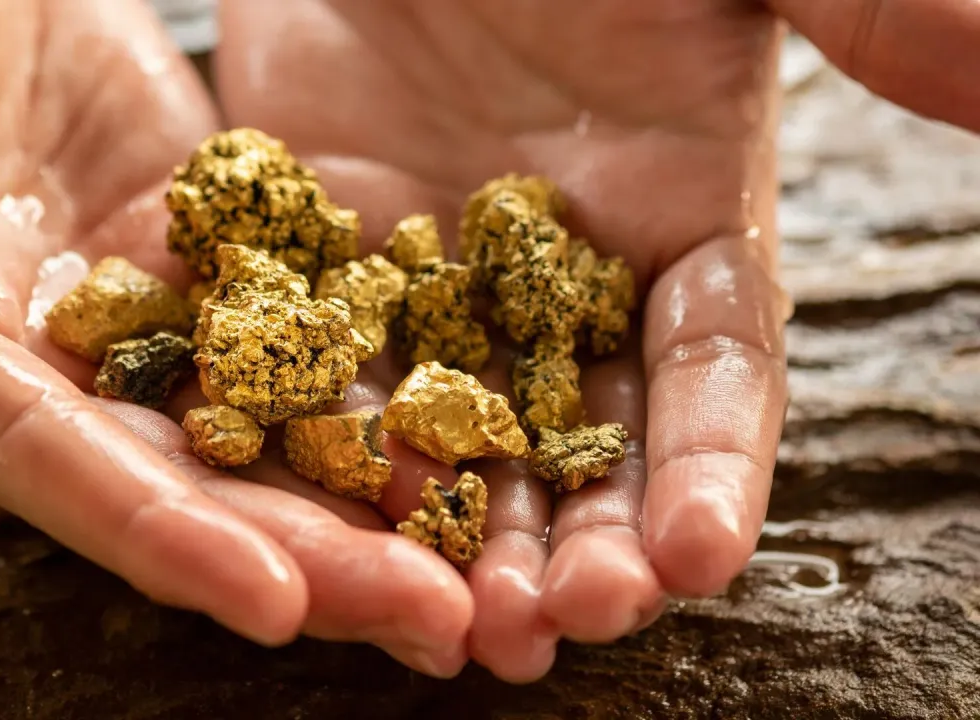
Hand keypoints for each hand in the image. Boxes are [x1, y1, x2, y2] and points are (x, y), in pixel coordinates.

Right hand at [0, 0, 479, 665]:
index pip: (46, 459)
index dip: (158, 533)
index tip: (277, 602)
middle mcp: (37, 358)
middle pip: (180, 478)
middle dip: (308, 555)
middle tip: (438, 624)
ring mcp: (130, 313)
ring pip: (257, 428)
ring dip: (364, 502)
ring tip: (481, 570)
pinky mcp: (202, 257)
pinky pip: (297, 333)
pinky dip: (376, 390)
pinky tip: (472, 436)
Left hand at [216, 0, 979, 680]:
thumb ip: (866, 16)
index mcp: (682, 219)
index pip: (714, 371)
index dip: (713, 465)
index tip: (700, 556)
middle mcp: (569, 280)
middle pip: (588, 441)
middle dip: (582, 540)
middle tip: (560, 621)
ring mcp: (447, 287)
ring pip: (465, 442)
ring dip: (464, 538)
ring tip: (461, 627)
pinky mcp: (340, 273)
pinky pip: (337, 381)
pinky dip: (340, 459)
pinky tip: (336, 528)